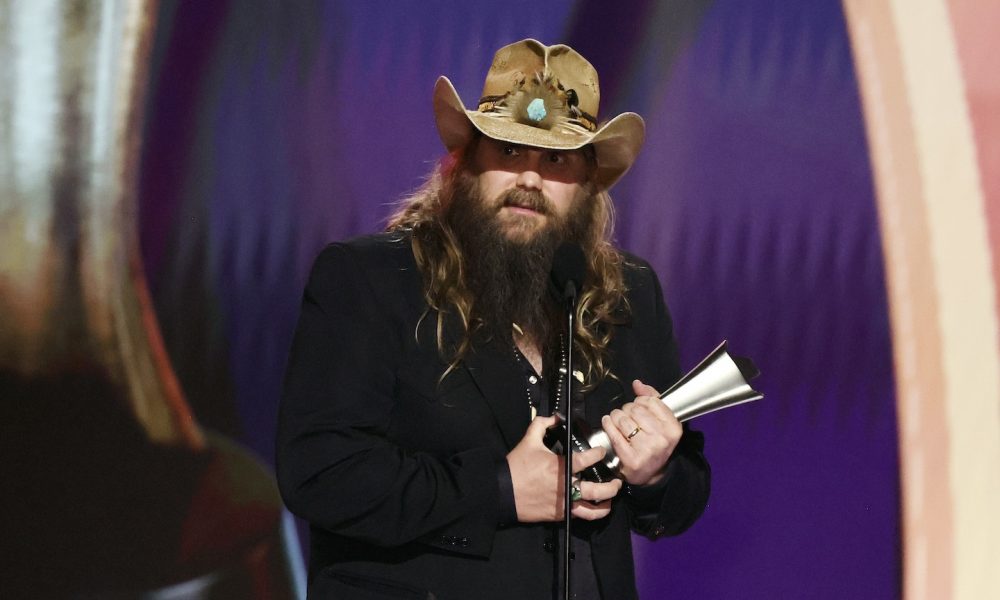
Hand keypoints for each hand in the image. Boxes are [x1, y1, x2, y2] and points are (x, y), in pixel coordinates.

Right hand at [507, 415, 622, 521]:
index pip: (587, 460)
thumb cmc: (517, 466)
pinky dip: (591, 514)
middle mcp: (566, 487)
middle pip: (597, 490)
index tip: (601, 452)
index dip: (598, 454)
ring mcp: (564, 503)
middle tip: (618, 481)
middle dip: (612, 486)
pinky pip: (580, 517)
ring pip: (592, 510)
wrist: (503, 492)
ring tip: (611, 499)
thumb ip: (542, 424)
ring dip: (605, 505)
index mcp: (561, 467)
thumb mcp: (528, 440)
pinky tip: (595, 509)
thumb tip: (556, 416)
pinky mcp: (559, 515)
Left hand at [601, 379, 681, 485]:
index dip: (640, 401)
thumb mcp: (661, 422)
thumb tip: (637, 384)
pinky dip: (608, 425)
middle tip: (626, 415)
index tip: (637, 406)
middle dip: (627, 409)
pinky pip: (614, 433)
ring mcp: (646, 449)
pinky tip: (608, 423)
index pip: (651, 402)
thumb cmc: (655, 443)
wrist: (651, 474)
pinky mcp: (631, 458)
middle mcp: (662, 438)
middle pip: (635, 409)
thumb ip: (652, 399)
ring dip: (616, 416)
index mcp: (672, 428)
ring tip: (617, 420)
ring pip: (623, 419)